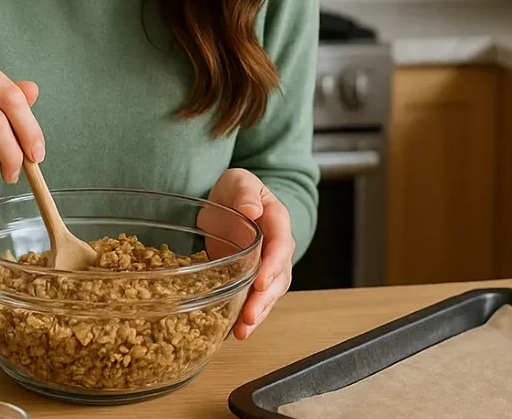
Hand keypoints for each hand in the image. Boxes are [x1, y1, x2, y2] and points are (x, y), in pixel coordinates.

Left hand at [206, 168, 293, 340]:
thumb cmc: (238, 189)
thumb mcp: (239, 181)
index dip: (273, 265)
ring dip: (258, 313)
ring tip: (242, 331)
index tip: (261, 281)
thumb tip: (253, 210)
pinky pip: (254, 299)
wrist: (230, 201)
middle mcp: (278, 248)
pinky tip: (233, 332)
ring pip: (270, 294)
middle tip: (249, 316)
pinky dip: (246, 317)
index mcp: (278, 221)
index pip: (281, 245)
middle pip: (279, 277)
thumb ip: (246, 193)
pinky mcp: (253, 279)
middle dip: (265, 299)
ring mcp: (267, 266)